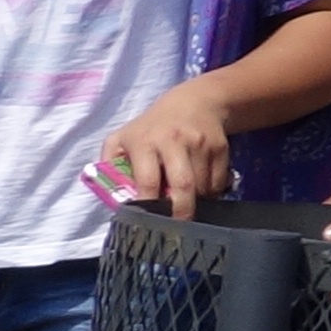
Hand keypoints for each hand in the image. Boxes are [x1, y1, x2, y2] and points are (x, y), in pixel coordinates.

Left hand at [107, 79, 238, 216]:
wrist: (193, 103)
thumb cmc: (149, 128)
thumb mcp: (121, 139)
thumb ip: (110, 165)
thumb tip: (111, 196)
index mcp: (144, 142)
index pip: (147, 179)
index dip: (148, 203)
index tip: (148, 222)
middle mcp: (173, 141)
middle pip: (183, 185)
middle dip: (181, 211)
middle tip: (177, 227)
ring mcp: (200, 144)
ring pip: (203, 187)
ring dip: (196, 202)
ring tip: (186, 203)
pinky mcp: (220, 147)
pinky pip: (218, 182)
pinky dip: (211, 193)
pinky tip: (200, 189)